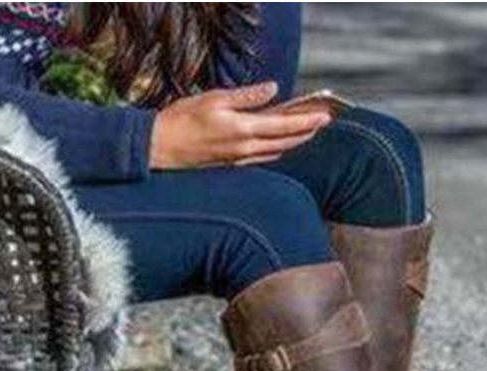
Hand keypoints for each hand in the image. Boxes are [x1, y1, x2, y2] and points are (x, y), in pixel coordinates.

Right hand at [149, 82, 331, 168]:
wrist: (162, 147)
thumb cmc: (183, 119)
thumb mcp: (215, 99)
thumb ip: (247, 96)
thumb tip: (273, 90)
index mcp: (243, 129)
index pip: (284, 125)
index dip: (306, 121)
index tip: (324, 116)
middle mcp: (245, 148)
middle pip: (285, 141)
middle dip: (306, 132)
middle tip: (322, 123)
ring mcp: (239, 159)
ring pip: (275, 151)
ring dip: (293, 142)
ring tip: (307, 133)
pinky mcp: (231, 165)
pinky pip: (261, 158)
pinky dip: (276, 150)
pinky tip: (280, 146)